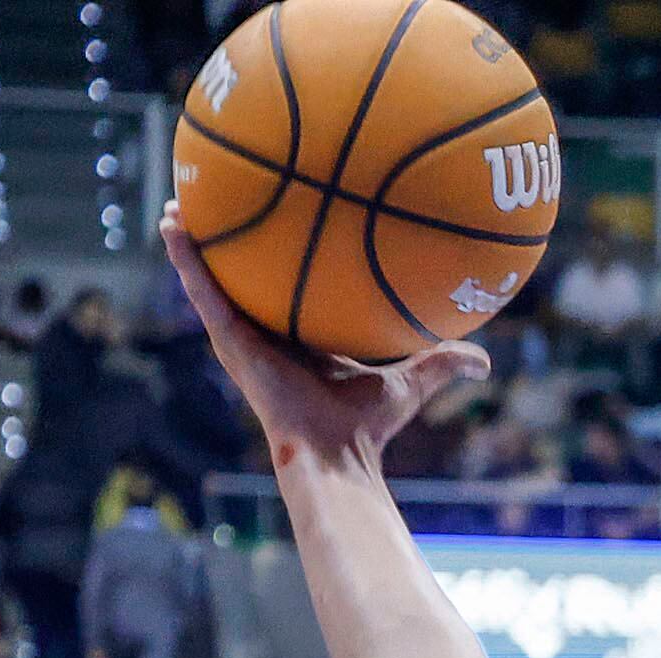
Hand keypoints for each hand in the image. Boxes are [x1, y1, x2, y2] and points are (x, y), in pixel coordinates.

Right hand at [159, 203, 485, 471]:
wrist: (335, 451)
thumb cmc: (368, 425)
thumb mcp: (408, 382)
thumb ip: (442, 363)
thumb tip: (485, 359)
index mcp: (299, 342)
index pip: (285, 295)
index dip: (278, 266)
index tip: (276, 228)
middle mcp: (265, 336)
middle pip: (240, 281)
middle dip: (227, 245)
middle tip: (214, 201)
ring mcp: (241, 339)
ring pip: (209, 281)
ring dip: (192, 243)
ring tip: (176, 202)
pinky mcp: (228, 341)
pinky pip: (202, 292)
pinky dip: (187, 259)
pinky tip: (175, 225)